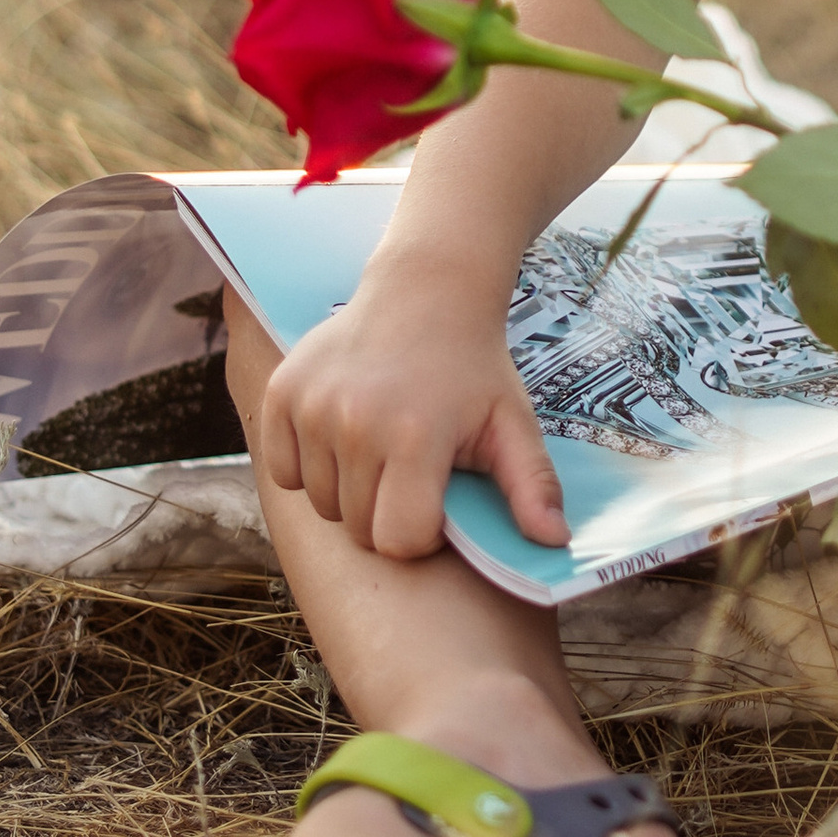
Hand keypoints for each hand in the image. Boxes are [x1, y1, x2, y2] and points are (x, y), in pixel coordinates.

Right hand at [257, 259, 566, 562]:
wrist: (426, 293)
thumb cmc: (473, 368)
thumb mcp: (514, 424)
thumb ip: (533, 487)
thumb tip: (555, 543)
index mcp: (416, 435)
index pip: (398, 541)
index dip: (422, 534)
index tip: (437, 499)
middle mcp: (356, 421)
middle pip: (358, 528)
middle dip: (387, 514)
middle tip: (413, 469)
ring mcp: (313, 406)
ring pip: (320, 504)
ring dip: (349, 492)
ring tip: (381, 448)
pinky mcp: (282, 392)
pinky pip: (282, 472)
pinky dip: (308, 468)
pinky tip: (344, 436)